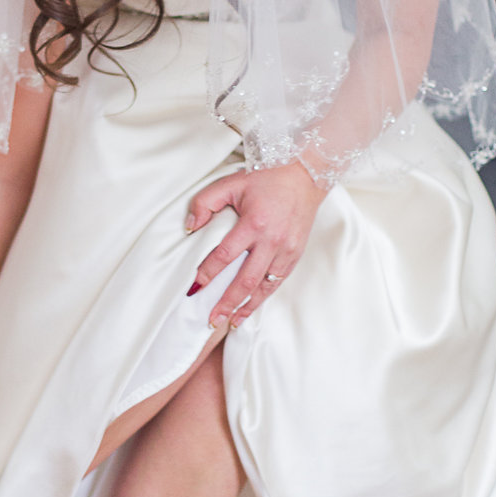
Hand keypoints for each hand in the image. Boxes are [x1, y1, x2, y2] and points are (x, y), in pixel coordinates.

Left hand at [186, 162, 325, 327]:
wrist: (305, 175)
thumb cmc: (267, 177)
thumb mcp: (231, 183)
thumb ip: (205, 202)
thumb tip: (190, 227)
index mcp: (255, 223)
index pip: (226, 255)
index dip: (208, 272)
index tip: (195, 287)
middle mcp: (272, 240)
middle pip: (246, 280)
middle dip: (227, 302)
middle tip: (211, 319)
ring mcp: (287, 250)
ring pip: (264, 286)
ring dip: (246, 307)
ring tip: (230, 321)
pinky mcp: (295, 254)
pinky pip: (277, 281)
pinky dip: (263, 297)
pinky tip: (251, 308)